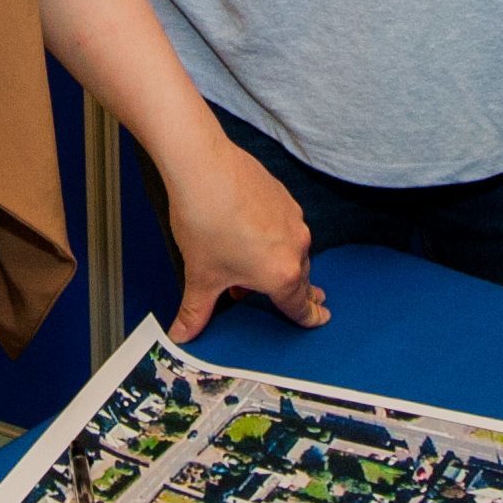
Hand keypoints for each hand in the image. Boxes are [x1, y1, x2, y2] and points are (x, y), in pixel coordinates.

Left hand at [159, 132, 324, 339]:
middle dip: (294, 292)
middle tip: (302, 300)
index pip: (299, 306)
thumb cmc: (205, 222)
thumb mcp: (200, 276)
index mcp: (281, 274)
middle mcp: (295, 247)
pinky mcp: (284, 197)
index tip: (321, 318)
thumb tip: (182, 335)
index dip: (310, 317)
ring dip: (280, 263)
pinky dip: (274, 237)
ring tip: (259, 268)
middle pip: (299, 279)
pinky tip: (251, 235)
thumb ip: (195, 312)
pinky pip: (286, 226)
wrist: (204, 167)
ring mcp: (292, 219)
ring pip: (293, 251)